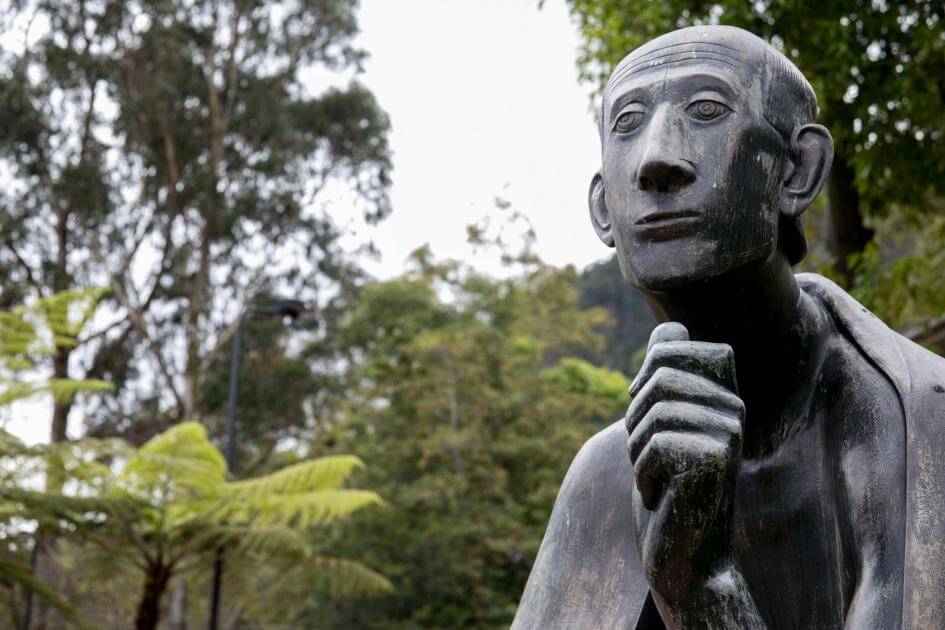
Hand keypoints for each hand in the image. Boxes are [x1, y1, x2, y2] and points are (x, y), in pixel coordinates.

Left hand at [625, 322, 743, 601]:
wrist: (685, 557)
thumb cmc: (668, 491)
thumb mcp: (660, 429)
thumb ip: (664, 381)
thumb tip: (671, 328)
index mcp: (721, 394)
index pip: (670, 346)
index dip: (643, 378)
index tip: (646, 414)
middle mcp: (734, 408)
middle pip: (658, 375)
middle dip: (635, 418)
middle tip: (648, 456)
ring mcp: (730, 432)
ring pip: (654, 412)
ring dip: (637, 450)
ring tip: (655, 478)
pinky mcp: (718, 458)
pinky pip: (655, 444)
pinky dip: (644, 475)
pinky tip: (662, 497)